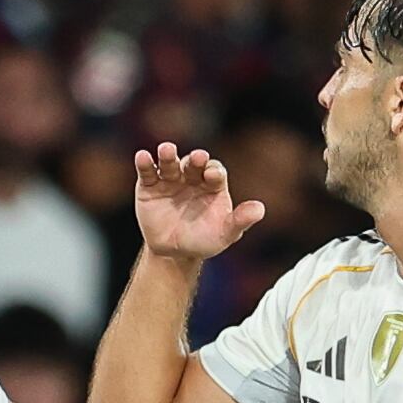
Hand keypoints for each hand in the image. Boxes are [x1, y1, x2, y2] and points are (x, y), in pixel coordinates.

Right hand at [132, 144, 266, 261]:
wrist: (174, 252)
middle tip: (197, 158)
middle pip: (193, 164)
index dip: (214, 171)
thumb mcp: (225, 234)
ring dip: (168, 155)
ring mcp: (170, 180)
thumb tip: (260, 209)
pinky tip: (142, 156)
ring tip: (166, 149)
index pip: (215, 171)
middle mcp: (192, 178)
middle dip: (195, 160)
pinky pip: (147, 172)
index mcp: (213, 184)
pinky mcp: (149, 187)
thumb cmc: (204, 240)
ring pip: (170, 163)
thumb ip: (240, 221)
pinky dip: (145, 164)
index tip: (212, 175)